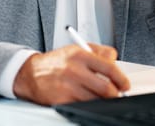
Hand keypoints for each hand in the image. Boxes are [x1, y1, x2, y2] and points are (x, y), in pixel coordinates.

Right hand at [12, 44, 129, 104]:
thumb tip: (115, 60)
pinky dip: (89, 104)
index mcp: (80, 55)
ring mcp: (67, 86)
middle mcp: (74, 70)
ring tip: (102, 97)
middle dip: (115, 94)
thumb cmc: (57, 61)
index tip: (125, 84)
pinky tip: (88, 100)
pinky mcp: (61, 100)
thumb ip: (98, 52)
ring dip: (102, 100)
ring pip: (95, 99)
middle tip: (117, 94)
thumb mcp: (77, 49)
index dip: (121, 78)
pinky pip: (82, 105)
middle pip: (105, 87)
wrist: (30, 73)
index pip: (109, 67)